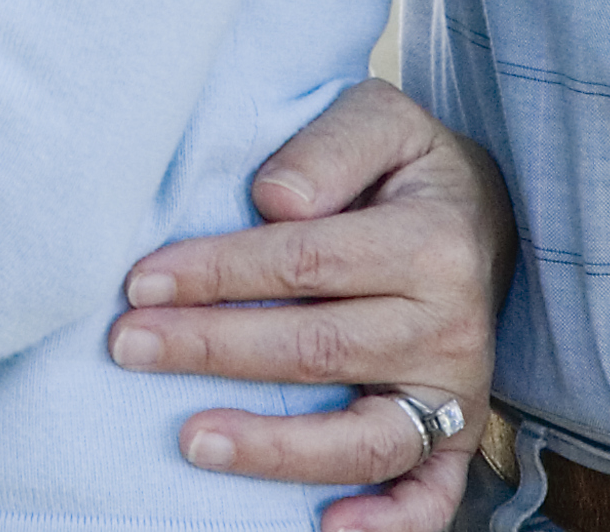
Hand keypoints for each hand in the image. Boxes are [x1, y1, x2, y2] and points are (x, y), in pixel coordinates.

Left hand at [106, 78, 513, 528]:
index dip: (218, 274)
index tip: (140, 282)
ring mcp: (455, 394)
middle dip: (213, 350)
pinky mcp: (456, 440)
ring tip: (192, 440)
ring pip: (362, 437)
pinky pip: (429, 498)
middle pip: (318, 349)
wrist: (483, 219)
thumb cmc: (405, 168)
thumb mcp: (381, 119)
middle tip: (127, 346)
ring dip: (274, 448)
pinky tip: (323, 527)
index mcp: (432, 243)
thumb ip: (329, 145)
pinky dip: (385, 524)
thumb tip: (274, 197)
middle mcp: (452, 326)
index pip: (306, 263)